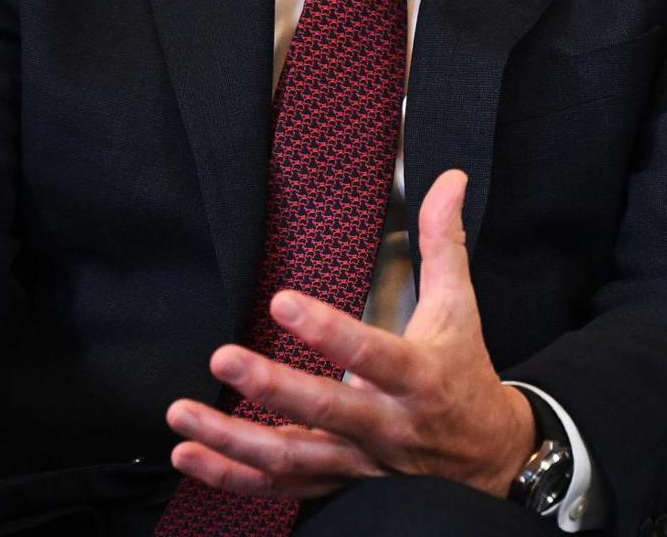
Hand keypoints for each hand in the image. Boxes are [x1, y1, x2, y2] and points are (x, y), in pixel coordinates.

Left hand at [165, 169, 537, 501]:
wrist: (484, 454)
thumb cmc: (464, 371)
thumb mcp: (460, 306)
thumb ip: (443, 242)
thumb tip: (449, 180)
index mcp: (417, 376)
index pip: (372, 353)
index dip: (328, 331)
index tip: (282, 302)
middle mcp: (386, 424)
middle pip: (325, 410)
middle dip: (270, 386)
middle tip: (222, 358)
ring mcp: (358, 459)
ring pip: (291, 458)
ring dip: (231, 441)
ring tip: (182, 413)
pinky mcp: (337, 480)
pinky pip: (278, 486)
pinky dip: (230, 476)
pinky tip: (189, 454)